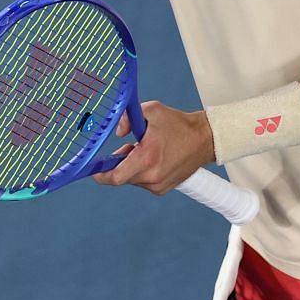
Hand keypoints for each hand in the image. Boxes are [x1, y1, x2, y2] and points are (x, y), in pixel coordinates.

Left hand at [91, 101, 213, 195]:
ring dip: (131, 166)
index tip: (94, 168)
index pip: (115, 177)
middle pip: (121, 177)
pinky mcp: (163, 188)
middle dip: (118, 163)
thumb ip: (128, 117)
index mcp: (148, 158)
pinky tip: (154, 158)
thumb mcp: (152, 111)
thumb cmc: (179, 125)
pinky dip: (142, 171)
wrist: (205, 140)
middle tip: (129, 147)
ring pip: (131, 179)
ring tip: (146, 150)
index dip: (100, 174)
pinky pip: (142, 182)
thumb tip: (117, 130)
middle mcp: (152, 176)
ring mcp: (158, 185)